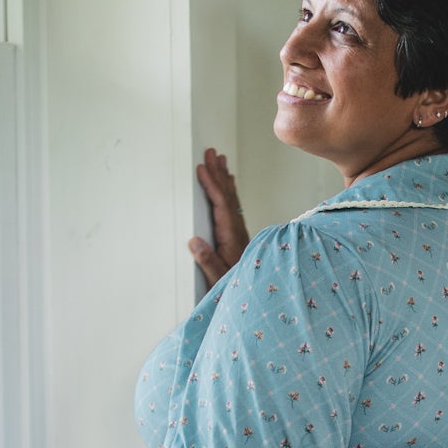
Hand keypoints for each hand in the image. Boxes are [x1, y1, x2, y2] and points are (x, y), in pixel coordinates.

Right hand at [190, 147, 248, 283]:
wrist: (253, 295)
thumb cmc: (234, 287)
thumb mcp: (216, 277)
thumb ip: (207, 260)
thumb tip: (194, 242)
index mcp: (230, 236)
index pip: (220, 204)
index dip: (212, 184)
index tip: (203, 168)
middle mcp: (236, 230)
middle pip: (228, 195)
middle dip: (219, 173)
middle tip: (212, 153)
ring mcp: (238, 231)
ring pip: (231, 198)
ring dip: (224, 179)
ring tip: (220, 161)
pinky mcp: (236, 235)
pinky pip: (232, 206)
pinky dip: (228, 192)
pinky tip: (227, 185)